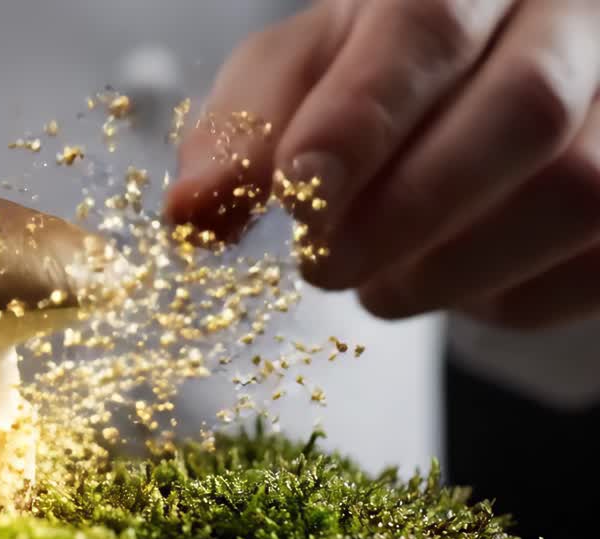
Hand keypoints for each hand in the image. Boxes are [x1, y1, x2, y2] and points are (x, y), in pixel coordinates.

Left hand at [166, 0, 599, 330]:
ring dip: (453, 270)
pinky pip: (598, 262)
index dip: (358, 122)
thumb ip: (241, 134)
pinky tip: (457, 282)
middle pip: (522, 109)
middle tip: (321, 266)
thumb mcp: (297, 77)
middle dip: (403, 214)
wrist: (484, 78)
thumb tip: (191, 216)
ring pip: (577, 192)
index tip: (299, 200)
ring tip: (381, 283)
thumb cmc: (380, 70)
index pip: (426, 25)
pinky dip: (511, 299)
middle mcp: (570, 12)